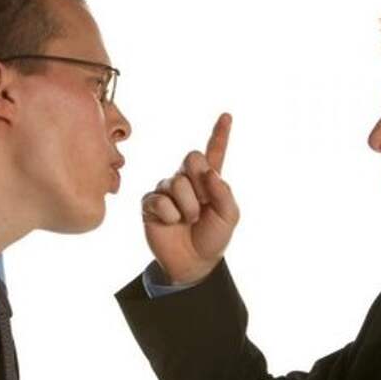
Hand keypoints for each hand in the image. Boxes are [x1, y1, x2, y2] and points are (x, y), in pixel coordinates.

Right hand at [142, 113, 237, 284]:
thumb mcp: (229, 216)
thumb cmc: (213, 238)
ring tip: (188, 220)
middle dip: (200, 181)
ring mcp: (167, 191)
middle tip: (203, 204)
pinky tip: (171, 224)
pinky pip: (160, 200)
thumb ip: (223, 192)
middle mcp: (187, 180)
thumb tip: (209, 172)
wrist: (193, 263)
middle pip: (192, 158)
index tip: (227, 116)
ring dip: (188, 207)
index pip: (214, 152)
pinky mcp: (151, 204)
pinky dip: (171, 215)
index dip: (220, 134)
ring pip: (176, 183)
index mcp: (209, 180)